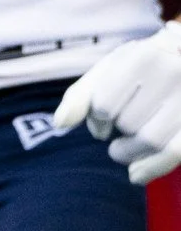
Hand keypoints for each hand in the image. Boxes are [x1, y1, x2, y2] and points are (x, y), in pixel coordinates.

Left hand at [53, 23, 180, 184]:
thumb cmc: (145, 68)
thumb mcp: (111, 70)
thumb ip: (82, 94)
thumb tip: (60, 123)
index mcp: (144, 57)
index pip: (104, 105)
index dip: (97, 119)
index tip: (102, 120)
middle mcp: (173, 73)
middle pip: (128, 123)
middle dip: (117, 132)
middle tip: (120, 128)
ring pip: (149, 141)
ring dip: (130, 151)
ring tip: (124, 147)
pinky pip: (174, 153)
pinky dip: (151, 168)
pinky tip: (135, 174)